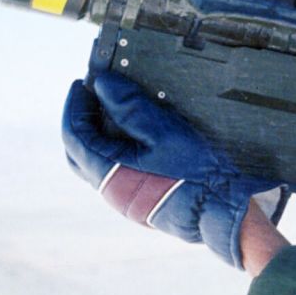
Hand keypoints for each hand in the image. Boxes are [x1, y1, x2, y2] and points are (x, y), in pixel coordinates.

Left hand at [62, 71, 285, 267]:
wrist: (221, 211)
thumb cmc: (196, 173)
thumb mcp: (165, 132)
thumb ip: (131, 107)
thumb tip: (102, 84)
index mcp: (108, 171)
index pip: (74, 133)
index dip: (74, 105)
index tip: (81, 83)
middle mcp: (109, 189)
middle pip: (78, 150)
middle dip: (81, 120)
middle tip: (92, 96)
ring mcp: (122, 199)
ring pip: (95, 163)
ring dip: (98, 136)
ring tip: (112, 112)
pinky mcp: (137, 202)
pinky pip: (113, 172)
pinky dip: (113, 149)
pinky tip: (131, 137)